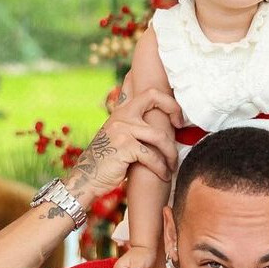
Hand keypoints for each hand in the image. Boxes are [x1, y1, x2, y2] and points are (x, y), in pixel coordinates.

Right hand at [62, 80, 183, 205]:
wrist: (87, 179)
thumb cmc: (109, 161)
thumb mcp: (119, 137)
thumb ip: (134, 127)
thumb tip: (162, 123)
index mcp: (121, 111)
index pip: (143, 89)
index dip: (165, 98)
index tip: (176, 114)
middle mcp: (121, 116)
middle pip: (154, 98)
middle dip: (174, 108)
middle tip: (181, 125)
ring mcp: (122, 129)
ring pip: (159, 136)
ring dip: (171, 153)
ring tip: (173, 165)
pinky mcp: (124, 146)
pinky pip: (152, 156)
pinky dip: (161, 168)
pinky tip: (164, 175)